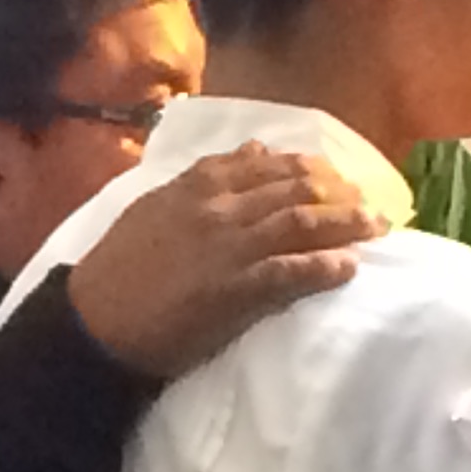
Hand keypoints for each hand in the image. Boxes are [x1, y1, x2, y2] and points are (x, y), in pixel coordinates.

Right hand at [67, 144, 386, 380]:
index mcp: (197, 184)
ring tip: (375, 228)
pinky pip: (293, 271)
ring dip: (346, 224)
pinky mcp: (238, 288)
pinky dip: (325, 267)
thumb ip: (205, 177)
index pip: (266, 163)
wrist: (95, 321)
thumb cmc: (119, 269)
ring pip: (302, 223)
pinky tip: (349, 268)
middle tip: (369, 203)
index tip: (333, 174)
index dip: (306, 167)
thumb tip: (254, 150)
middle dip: (339, 193)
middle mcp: (220, 206)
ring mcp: (231, 247)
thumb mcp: (156, 206)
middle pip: (294, 189)